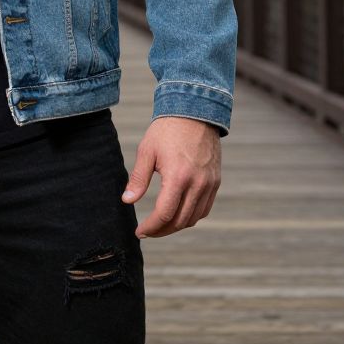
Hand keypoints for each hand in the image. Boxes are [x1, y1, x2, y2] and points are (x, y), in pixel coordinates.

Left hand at [120, 116, 220, 238]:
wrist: (194, 112)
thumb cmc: (166, 130)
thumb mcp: (147, 151)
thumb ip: (138, 178)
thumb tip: (127, 200)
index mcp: (178, 176)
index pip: (164, 214)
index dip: (151, 227)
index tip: (139, 231)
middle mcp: (197, 184)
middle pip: (180, 221)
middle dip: (162, 230)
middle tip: (148, 231)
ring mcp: (209, 184)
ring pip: (194, 218)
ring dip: (177, 226)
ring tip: (161, 225)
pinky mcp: (215, 181)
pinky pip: (205, 208)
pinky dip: (191, 217)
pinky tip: (178, 214)